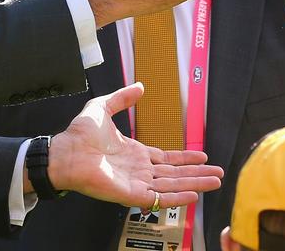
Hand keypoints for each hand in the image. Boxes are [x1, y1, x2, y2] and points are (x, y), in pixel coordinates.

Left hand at [46, 83, 223, 207]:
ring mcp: (135, 183)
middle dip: (198, 174)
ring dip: (195, 184)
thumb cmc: (79, 134)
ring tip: (215, 182)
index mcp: (134, 153)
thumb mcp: (103, 107)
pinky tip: (194, 195)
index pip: (166, 158)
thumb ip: (122, 98)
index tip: (203, 157)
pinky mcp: (130, 195)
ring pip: (172, 185)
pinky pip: (158, 198)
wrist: (65, 151)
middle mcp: (138, 170)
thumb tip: (139, 86)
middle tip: (219, 173)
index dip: (185, 158)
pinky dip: (177, 197)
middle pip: (175, 173)